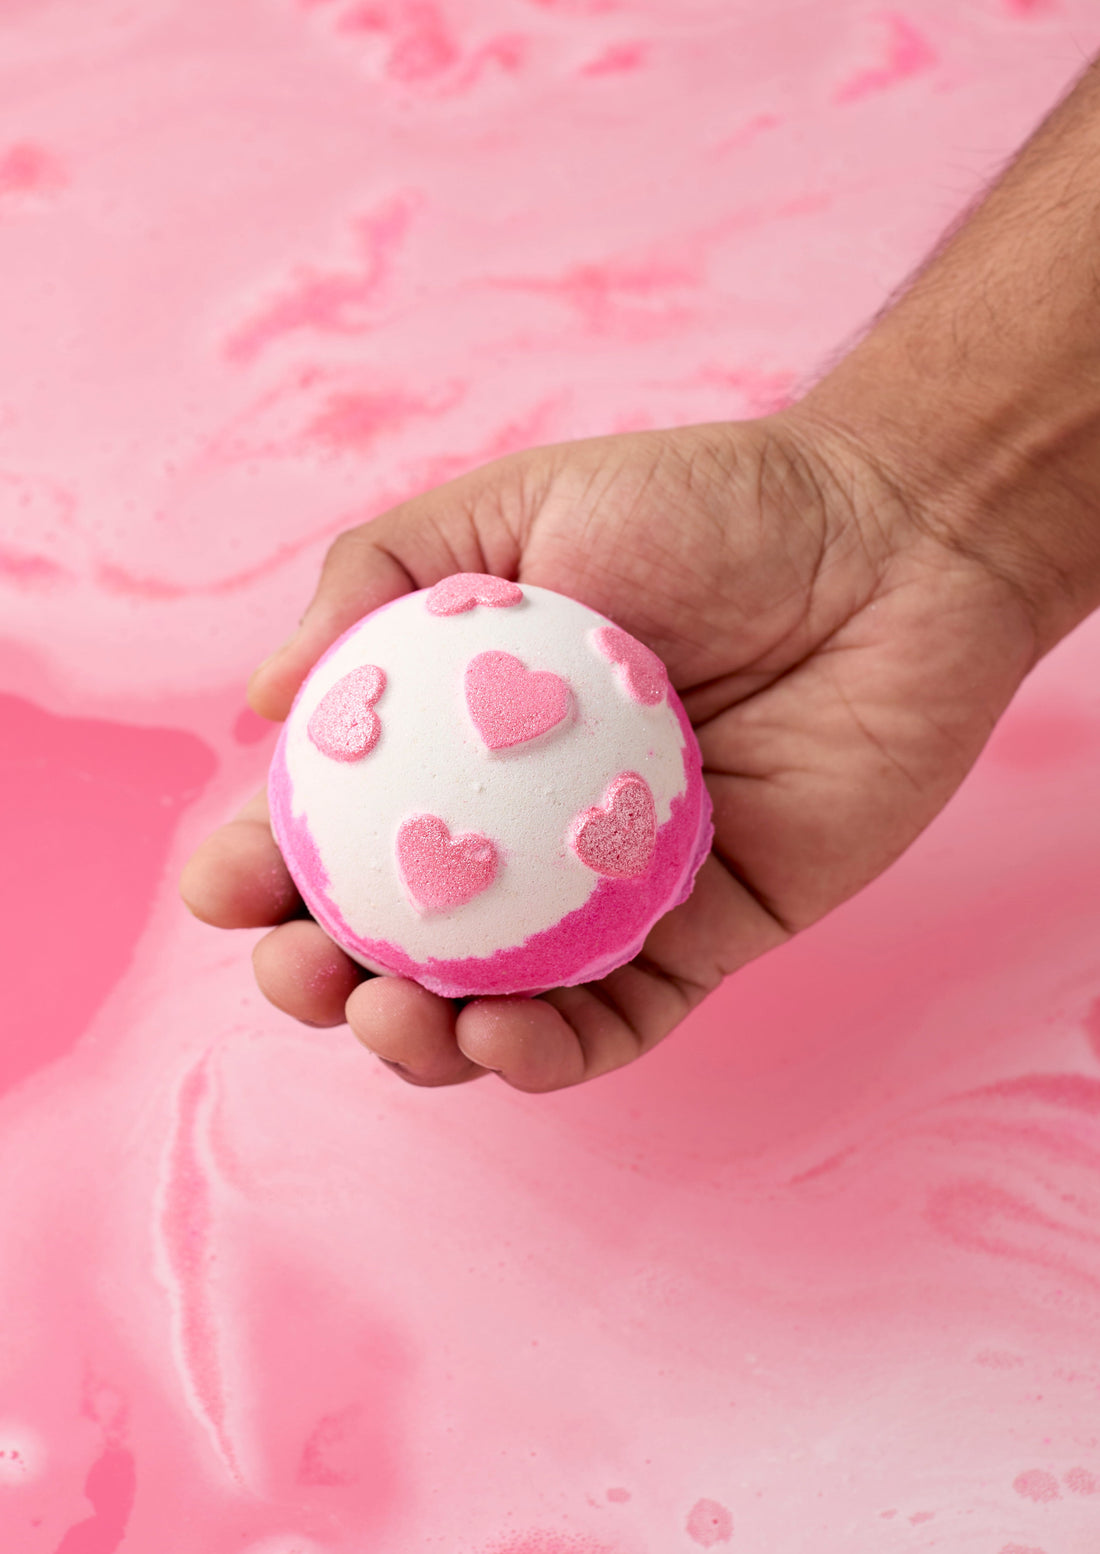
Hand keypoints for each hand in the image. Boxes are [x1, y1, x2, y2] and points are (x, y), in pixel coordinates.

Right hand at [181, 411, 1037, 1090]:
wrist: (884, 543)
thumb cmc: (699, 507)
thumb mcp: (511, 510)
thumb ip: (378, 580)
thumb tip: (263, 702)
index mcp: (457, 738)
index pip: (335, 826)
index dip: (264, 870)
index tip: (225, 888)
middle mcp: (520, 828)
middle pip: (396, 938)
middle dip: (322, 978)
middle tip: (303, 971)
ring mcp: (606, 893)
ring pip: (489, 1005)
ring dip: (417, 1040)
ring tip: (389, 1016)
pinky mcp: (702, 934)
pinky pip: (617, 1021)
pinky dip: (549, 1052)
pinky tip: (497, 1034)